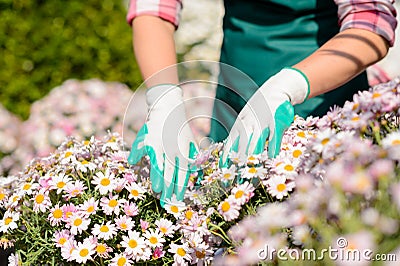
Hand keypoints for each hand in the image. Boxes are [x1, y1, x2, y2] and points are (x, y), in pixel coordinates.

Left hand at [128, 84, 197, 205]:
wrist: (168, 108)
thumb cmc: (152, 125)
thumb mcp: (141, 137)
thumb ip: (136, 151)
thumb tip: (131, 163)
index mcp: (157, 148)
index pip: (158, 168)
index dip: (158, 181)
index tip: (157, 192)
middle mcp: (170, 150)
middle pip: (171, 174)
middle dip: (170, 190)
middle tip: (168, 204)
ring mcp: (182, 148)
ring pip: (183, 171)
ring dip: (181, 186)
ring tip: (179, 198)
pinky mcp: (191, 146)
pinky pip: (194, 162)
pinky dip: (194, 173)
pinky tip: (194, 184)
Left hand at [221, 68, 309, 164]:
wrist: (275, 90)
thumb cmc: (257, 111)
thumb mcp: (244, 120)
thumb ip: (239, 136)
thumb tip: (230, 154)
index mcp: (239, 125)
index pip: (230, 143)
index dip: (227, 156)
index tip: (223, 168)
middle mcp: (249, 124)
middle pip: (243, 143)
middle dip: (240, 158)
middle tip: (239, 171)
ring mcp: (263, 122)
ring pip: (256, 140)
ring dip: (254, 153)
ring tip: (252, 164)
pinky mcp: (276, 122)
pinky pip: (274, 138)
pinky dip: (273, 148)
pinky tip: (272, 156)